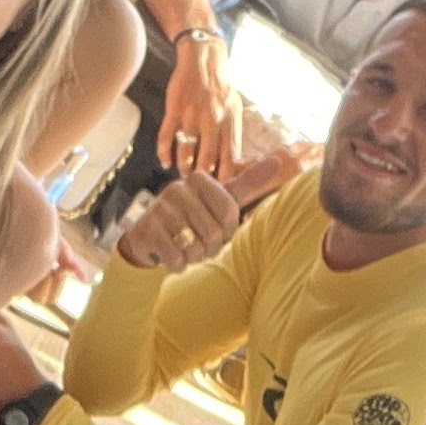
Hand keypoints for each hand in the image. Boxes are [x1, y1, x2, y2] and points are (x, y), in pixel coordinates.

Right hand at [116, 169, 241, 273]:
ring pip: (195, 248)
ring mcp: (160, 208)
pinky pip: (176, 258)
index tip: (216, 229)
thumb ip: (248, 182)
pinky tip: (170, 254)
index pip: (230, 214)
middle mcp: (177, 188)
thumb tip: (277, 160)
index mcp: (198, 179)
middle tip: (198, 243)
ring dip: (193, 256)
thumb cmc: (193, 219)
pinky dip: (177, 264)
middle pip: (214, 234)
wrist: (148, 238)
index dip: (227, 232)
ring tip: (184, 247)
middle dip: (209, 248)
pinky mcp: (148, 230)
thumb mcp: (220, 198)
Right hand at [156, 31, 242, 176]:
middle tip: (199, 186)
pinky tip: (165, 162)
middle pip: (207, 158)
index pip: (230, 157)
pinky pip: (167, 135)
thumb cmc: (221, 86)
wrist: (204, 58)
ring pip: (186, 150)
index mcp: (230, 121)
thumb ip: (234, 133)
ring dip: (184, 166)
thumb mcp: (235, 108)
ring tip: (184, 175)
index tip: (221, 189)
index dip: (225, 177)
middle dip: (203, 177)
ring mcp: (192, 115)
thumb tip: (234, 161)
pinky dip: (164, 151)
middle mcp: (212, 120)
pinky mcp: (175, 109)